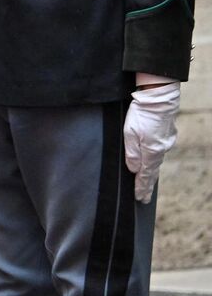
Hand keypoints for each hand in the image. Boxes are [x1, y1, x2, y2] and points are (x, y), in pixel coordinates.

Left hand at [124, 79, 180, 204]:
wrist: (159, 97)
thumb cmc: (142, 114)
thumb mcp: (129, 133)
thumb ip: (132, 153)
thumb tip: (134, 169)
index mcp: (152, 151)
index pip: (145, 175)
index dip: (142, 187)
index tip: (140, 199)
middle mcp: (161, 150)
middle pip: (152, 171)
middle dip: (147, 185)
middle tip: (144, 198)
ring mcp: (166, 142)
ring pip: (156, 161)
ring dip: (150, 173)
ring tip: (146, 184)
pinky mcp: (167, 135)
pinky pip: (159, 152)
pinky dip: (154, 160)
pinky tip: (151, 162)